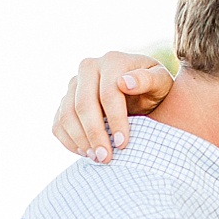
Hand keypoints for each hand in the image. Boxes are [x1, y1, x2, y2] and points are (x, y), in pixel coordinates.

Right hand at [52, 52, 175, 163]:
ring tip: (98, 158)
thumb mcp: (160, 82)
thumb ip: (148, 80)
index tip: (123, 143)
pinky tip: (86, 153)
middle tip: (106, 157)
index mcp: (112, 61)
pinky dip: (69, 141)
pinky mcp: (65, 101)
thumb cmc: (154, 88)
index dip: (115, 120)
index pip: (108, 93)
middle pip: (83, 104)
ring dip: (80, 140)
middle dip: (95, 134)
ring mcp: (73, 85)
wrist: (139, 92)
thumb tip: (125, 82)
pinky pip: (58, 123)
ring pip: (67, 114)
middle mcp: (88, 68)